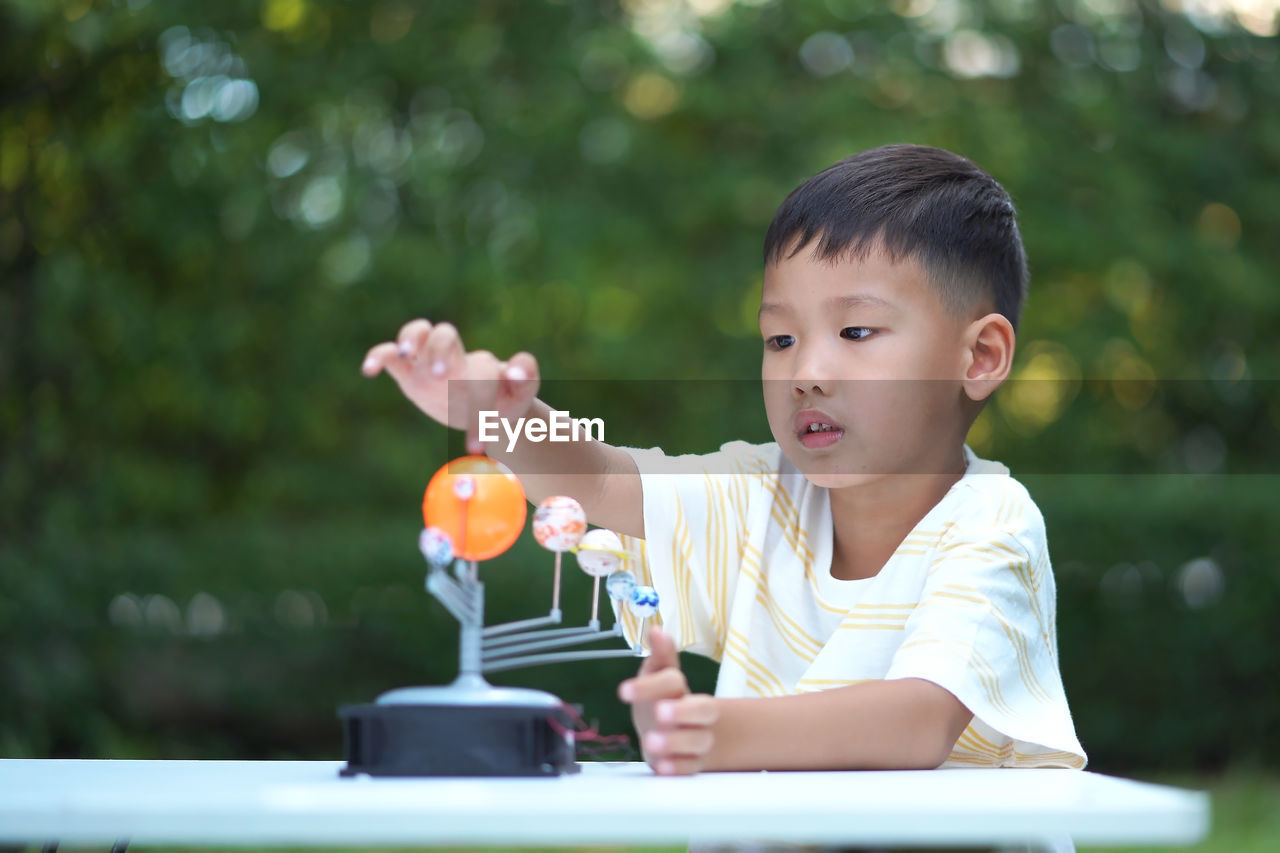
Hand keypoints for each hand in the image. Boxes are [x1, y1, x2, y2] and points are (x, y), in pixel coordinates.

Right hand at [361, 319, 539, 453]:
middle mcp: (455, 356)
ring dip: (411, 338)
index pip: (482, 370)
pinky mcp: (408, 370)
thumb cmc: (505, 400)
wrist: (489, 406)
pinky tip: (369, 370)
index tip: (478, 443)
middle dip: (441, 351)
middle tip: (442, 374)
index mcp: (483, 366)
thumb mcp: (522, 395)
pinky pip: (389, 355)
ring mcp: (429, 360)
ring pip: (418, 334)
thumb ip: (527, 377)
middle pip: (444, 337)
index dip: (481, 401)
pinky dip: (377, 356)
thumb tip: (515, 368)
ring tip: (405, 353)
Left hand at [617, 627, 718, 775]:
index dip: (651, 685)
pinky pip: (690, 768)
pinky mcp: (692, 763)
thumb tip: (656, 630)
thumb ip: (659, 657)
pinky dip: (676, 767)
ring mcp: (696, 739)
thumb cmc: (662, 700)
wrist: (673, 733)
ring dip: (675, 742)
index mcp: (681, 688)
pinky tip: (661, 766)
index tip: (623, 691)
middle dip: (681, 711)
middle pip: (702, 709)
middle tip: (659, 712)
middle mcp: (695, 713)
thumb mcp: (657, 676)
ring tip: (650, 741)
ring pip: (698, 740)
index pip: (673, 681)